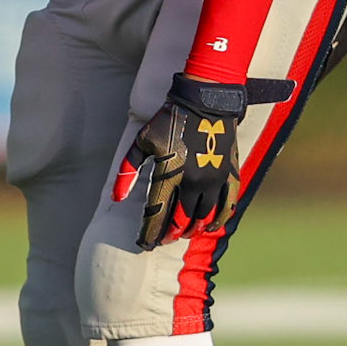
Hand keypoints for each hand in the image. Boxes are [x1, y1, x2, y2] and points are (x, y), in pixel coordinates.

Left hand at [112, 75, 244, 249]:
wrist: (205, 101)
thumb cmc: (168, 119)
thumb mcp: (142, 142)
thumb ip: (128, 171)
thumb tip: (116, 198)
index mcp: (168, 174)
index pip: (156, 214)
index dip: (149, 233)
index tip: (143, 244)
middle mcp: (191, 182)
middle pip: (180, 221)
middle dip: (169, 234)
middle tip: (162, 239)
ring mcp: (213, 179)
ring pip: (203, 217)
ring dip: (191, 229)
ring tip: (183, 233)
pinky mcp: (229, 175)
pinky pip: (227, 206)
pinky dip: (218, 221)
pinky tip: (210, 227)